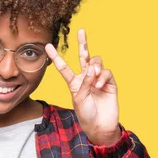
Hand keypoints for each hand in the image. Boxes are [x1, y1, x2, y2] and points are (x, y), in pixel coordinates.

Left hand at [45, 29, 120, 145]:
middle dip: (83, 43)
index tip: (47, 46)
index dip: (56, 57)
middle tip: (81, 30)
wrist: (100, 127)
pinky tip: (99, 85)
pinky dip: (102, 76)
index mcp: (74, 83)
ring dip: (94, 67)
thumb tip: (92, 68)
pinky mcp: (110, 84)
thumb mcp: (79, 99)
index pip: (64, 67)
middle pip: (84, 56)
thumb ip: (84, 83)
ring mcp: (98, 80)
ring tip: (93, 75)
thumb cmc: (86, 115)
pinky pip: (106, 72)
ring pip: (96, 62)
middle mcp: (86, 78)